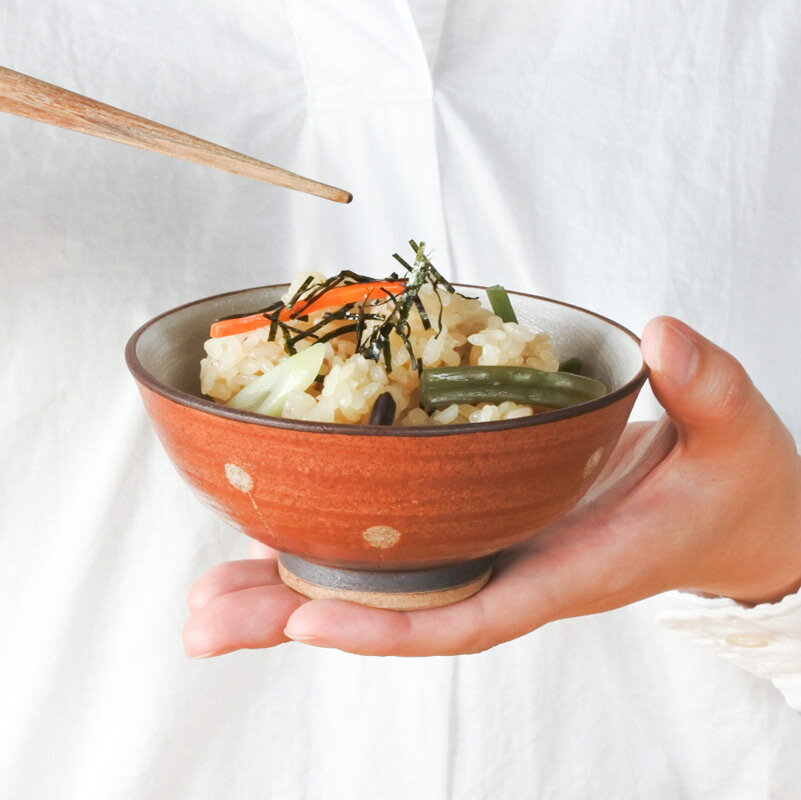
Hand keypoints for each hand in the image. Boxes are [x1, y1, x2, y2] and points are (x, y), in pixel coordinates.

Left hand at [183, 317, 800, 657]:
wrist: (730, 511)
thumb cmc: (729, 484)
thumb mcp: (734, 432)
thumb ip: (705, 388)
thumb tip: (665, 336)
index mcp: (572, 566)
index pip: (476, 612)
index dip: (392, 624)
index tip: (309, 616)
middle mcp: (518, 569)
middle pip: (398, 612)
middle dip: (301, 617)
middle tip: (206, 621)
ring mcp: (495, 552)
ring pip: (384, 587)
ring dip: (291, 592)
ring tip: (208, 600)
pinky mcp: (487, 528)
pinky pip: (399, 550)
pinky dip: (330, 549)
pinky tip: (269, 544)